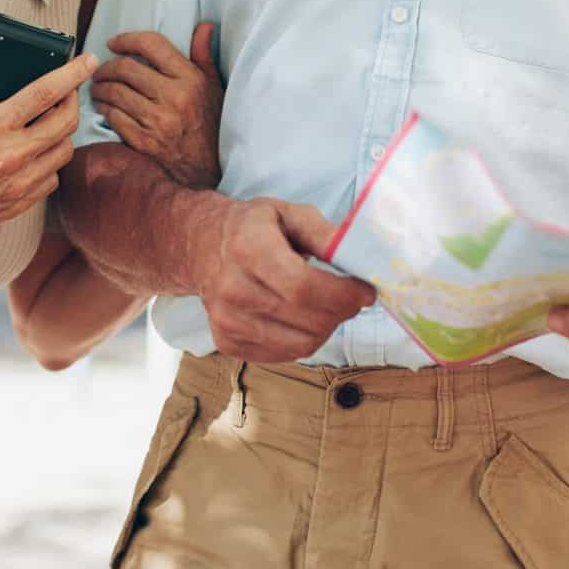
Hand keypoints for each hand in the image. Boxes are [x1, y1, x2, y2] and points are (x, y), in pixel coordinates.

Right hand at [0, 53, 98, 250]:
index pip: (45, 93)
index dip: (72, 73)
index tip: (86, 61)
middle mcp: (13, 156)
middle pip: (67, 121)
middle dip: (74, 100)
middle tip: (67, 91)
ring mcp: (21, 181)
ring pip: (65, 151)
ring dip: (64, 132)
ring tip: (53, 121)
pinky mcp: (21, 202)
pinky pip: (53, 178)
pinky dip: (51, 162)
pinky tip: (38, 154)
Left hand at [92, 22, 223, 188]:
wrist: (208, 169)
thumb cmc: (210, 124)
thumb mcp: (214, 86)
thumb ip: (204, 54)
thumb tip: (204, 26)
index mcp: (190, 79)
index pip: (151, 44)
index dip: (127, 39)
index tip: (114, 42)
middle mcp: (173, 97)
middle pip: (126, 68)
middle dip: (107, 66)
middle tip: (100, 69)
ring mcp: (157, 120)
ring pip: (115, 92)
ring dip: (100, 87)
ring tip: (97, 86)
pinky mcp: (144, 141)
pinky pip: (114, 116)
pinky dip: (103, 108)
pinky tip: (102, 106)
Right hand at [186, 195, 374, 362]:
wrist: (202, 247)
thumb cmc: (252, 228)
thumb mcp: (288, 213)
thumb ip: (323, 233)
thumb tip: (358, 257)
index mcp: (248, 248)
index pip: (303, 287)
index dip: (343, 295)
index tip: (366, 291)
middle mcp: (232, 288)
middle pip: (307, 321)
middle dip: (342, 312)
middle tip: (351, 298)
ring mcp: (226, 321)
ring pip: (301, 345)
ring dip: (326, 328)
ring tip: (327, 306)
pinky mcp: (226, 342)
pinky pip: (284, 355)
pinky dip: (303, 340)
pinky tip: (302, 318)